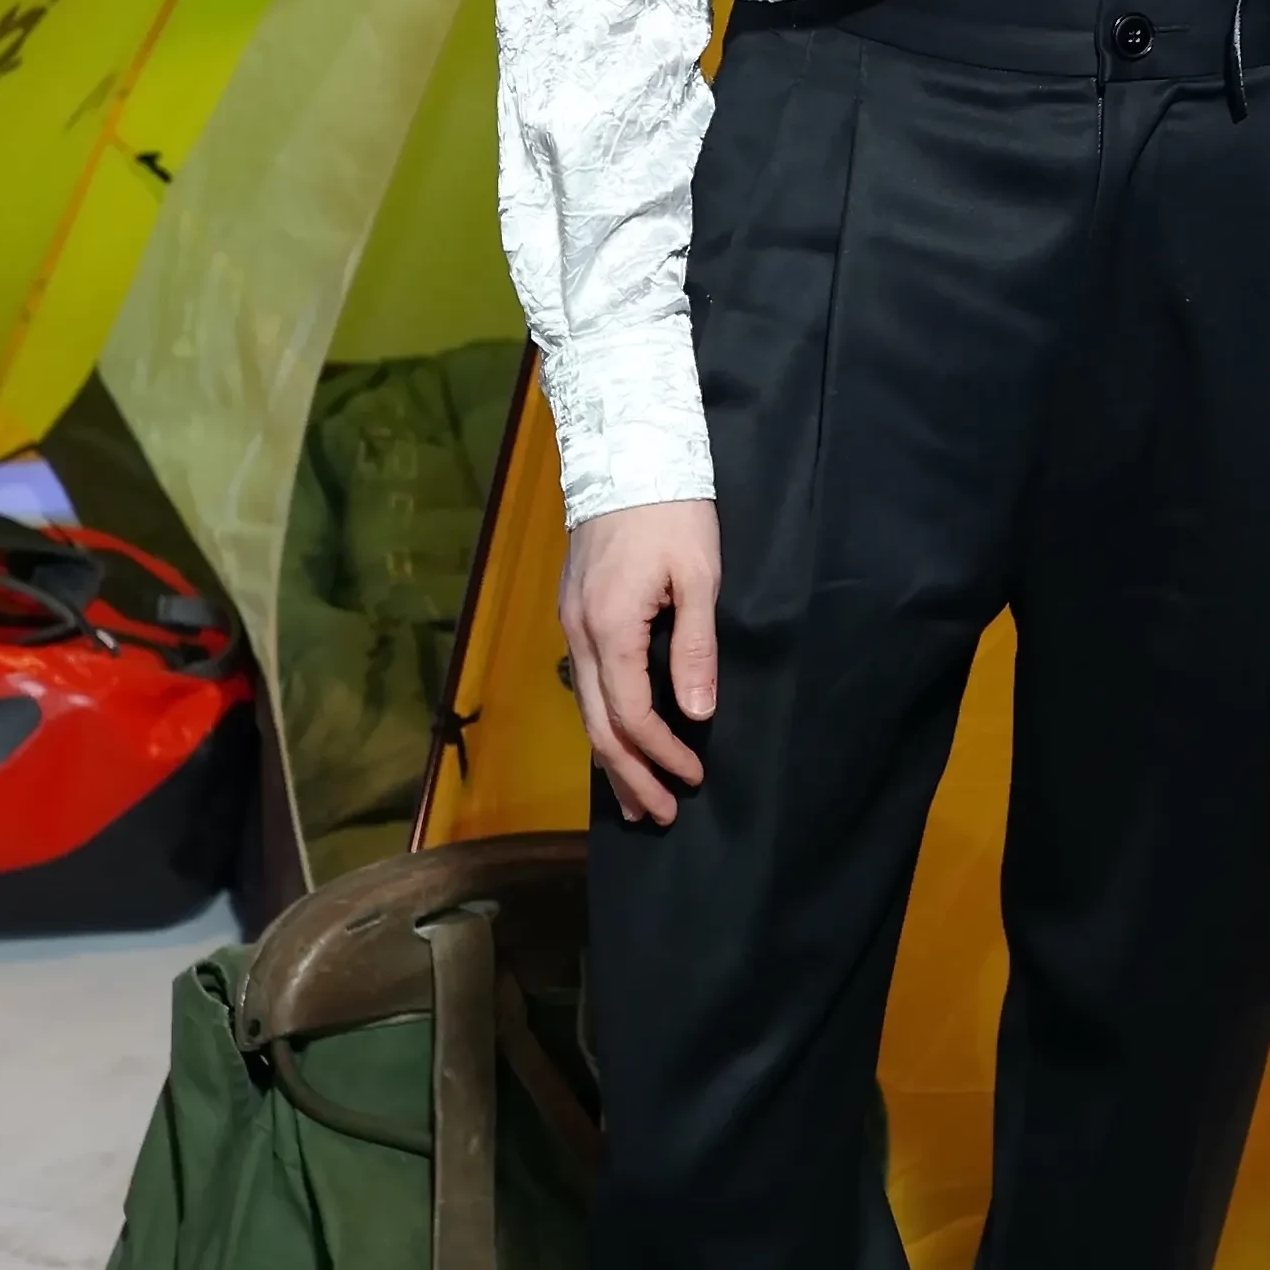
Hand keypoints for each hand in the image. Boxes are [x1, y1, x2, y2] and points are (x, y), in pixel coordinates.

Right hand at [560, 498, 721, 825]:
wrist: (626, 454)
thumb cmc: (672, 512)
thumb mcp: (698, 576)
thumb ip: (695, 647)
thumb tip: (695, 712)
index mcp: (610, 628)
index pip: (630, 714)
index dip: (661, 753)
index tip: (693, 777)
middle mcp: (579, 634)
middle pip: (597, 725)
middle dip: (630, 775)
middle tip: (661, 815)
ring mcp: (570, 624)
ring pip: (585, 710)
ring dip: (611, 759)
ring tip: (634, 802)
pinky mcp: (574, 613)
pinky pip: (584, 686)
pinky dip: (603, 724)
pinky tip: (617, 742)